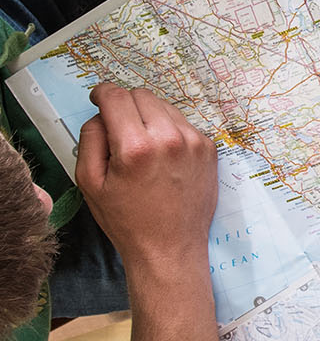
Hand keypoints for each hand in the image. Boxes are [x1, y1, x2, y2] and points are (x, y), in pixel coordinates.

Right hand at [76, 83, 217, 267]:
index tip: (98, 98)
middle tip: (118, 127)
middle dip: (125, 105)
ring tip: (141, 145)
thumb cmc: (127, 220)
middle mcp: (169, 138)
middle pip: (141, 95)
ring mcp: (194, 142)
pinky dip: (169, 130)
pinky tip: (162, 155)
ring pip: (164, 106)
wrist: (170, 248)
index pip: (116, 96)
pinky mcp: (209, 149)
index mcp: (136, 147)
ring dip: (148, 116)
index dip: (102, 93)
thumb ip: (91, 138)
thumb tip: (101, 113)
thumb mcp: (90, 182)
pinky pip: (183, 123)